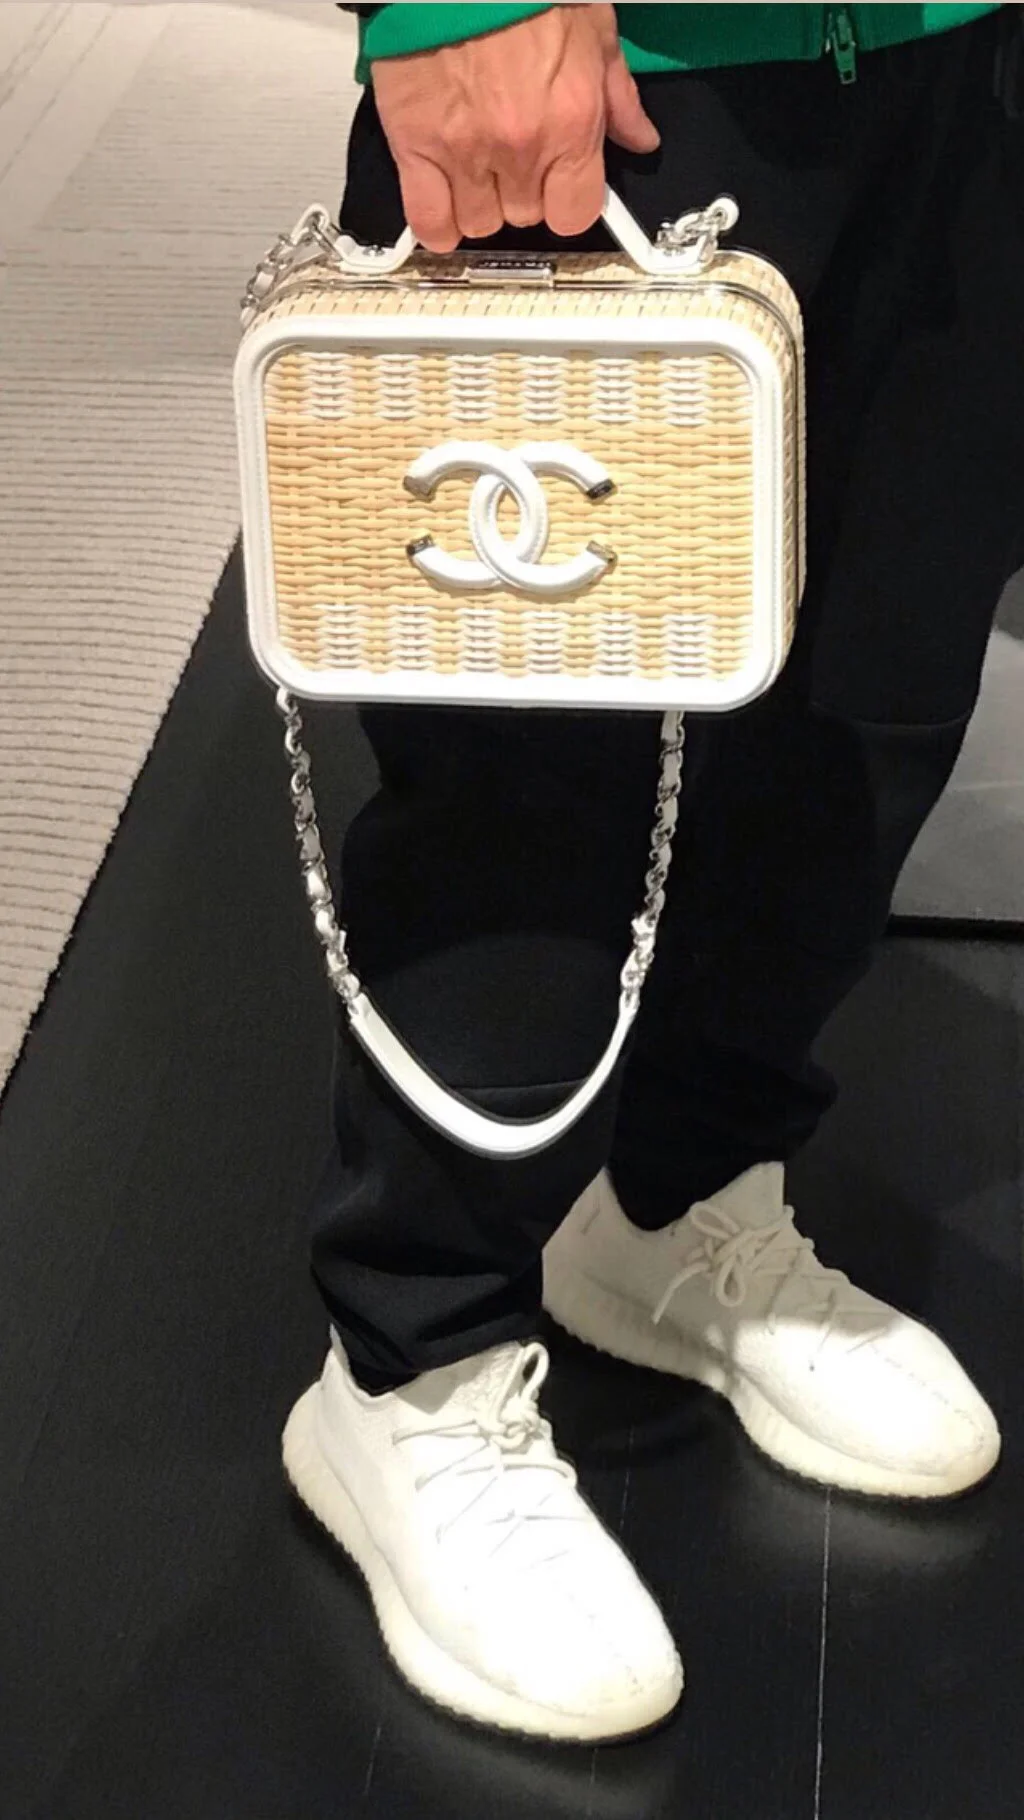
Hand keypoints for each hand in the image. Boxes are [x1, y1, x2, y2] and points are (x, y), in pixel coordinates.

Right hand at [370, 3, 659, 251]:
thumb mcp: (592, 29)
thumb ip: (618, 95)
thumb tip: (640, 138)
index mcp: (571, 121)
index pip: (575, 214)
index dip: (567, 203)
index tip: (559, 189)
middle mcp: (521, 146)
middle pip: (526, 217)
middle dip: (521, 193)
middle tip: (512, 156)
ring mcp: (465, 151)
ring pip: (478, 223)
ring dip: (479, 205)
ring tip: (475, 169)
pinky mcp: (416, 146)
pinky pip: (430, 220)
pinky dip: (437, 226)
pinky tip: (443, 208)